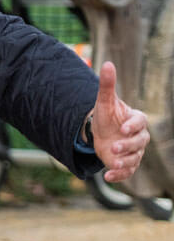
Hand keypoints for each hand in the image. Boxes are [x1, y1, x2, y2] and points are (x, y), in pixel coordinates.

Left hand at [91, 61, 150, 181]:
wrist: (101, 134)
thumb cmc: (106, 116)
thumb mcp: (104, 102)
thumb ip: (107, 85)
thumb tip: (107, 64)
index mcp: (135, 120)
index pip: (139, 123)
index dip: (132, 126)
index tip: (123, 128)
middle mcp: (138, 137)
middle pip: (139, 142)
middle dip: (127, 146)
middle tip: (114, 147)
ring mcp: (134, 152)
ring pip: (134, 158)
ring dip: (124, 162)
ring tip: (112, 163)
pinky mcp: (127, 164)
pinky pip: (127, 171)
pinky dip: (119, 175)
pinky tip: (108, 177)